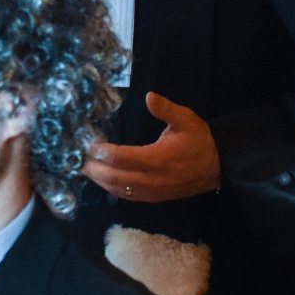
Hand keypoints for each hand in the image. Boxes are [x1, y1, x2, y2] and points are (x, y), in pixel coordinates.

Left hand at [82, 93, 220, 202]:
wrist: (218, 168)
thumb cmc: (200, 142)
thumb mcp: (186, 120)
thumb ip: (166, 109)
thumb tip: (149, 96)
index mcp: (157, 159)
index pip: (120, 158)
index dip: (101, 152)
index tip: (88, 144)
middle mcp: (150, 179)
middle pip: (113, 177)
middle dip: (93, 169)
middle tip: (77, 160)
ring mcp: (150, 192)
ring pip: (117, 189)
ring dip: (99, 180)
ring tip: (84, 169)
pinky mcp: (152, 198)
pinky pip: (126, 196)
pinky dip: (110, 188)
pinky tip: (101, 179)